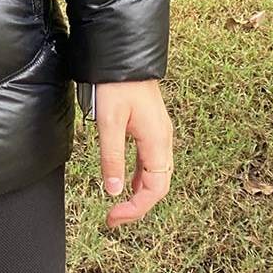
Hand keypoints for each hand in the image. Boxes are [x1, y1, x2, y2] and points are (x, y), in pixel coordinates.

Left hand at [93, 79, 173, 227]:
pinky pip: (150, 160)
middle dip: (137, 205)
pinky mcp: (151, 126)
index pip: (155, 189)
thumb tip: (113, 191)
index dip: (136, 208)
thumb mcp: (109, 122)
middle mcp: (163, 140)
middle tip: (113, 217)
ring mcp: (159, 133)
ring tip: (119, 205)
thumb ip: (112, 157)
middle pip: (158, 185)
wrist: (125, 54)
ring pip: (156, 173)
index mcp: (157, 142)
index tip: (114, 217)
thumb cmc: (117, 84)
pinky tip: (127, 180)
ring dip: (139, 192)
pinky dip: (140, 176)